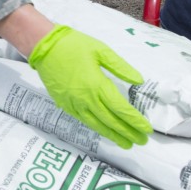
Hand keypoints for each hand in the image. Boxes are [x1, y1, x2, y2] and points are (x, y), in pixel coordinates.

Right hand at [27, 25, 151, 147]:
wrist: (44, 48)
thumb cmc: (74, 45)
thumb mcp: (101, 50)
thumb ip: (120, 67)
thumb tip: (138, 80)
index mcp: (96, 85)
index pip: (120, 108)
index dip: (134, 120)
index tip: (146, 129)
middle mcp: (86, 99)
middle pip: (111, 121)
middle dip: (128, 132)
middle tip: (142, 141)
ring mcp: (74, 104)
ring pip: (97, 125)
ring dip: (113, 136)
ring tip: (126, 143)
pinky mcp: (65, 105)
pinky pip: (84, 121)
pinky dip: (97, 128)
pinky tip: (105, 131)